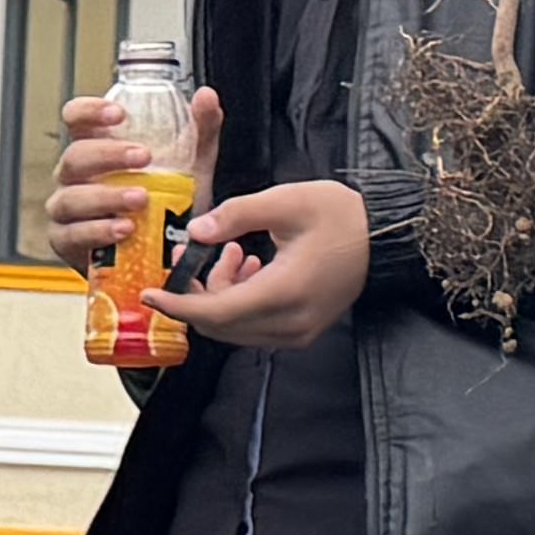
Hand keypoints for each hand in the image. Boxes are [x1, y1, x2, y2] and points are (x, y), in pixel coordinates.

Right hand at [45, 84, 219, 269]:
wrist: (162, 255)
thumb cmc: (165, 204)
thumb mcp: (190, 165)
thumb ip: (199, 131)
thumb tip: (206, 96)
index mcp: (95, 147)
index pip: (76, 118)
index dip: (89, 111)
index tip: (119, 114)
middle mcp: (74, 176)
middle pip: (75, 156)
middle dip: (109, 155)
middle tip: (144, 157)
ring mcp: (66, 209)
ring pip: (72, 197)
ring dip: (107, 196)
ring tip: (140, 199)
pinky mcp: (66, 241)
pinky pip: (74, 234)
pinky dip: (99, 231)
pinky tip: (124, 229)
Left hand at [154, 179, 370, 350]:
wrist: (384, 237)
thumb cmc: (341, 215)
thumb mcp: (288, 201)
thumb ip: (237, 215)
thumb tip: (196, 232)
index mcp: (285, 292)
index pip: (216, 311)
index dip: (178, 304)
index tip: (149, 294)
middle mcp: (289, 323)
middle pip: (220, 324)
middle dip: (195, 292)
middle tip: (190, 253)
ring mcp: (297, 333)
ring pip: (235, 327)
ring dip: (219, 294)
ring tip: (232, 252)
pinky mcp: (301, 332)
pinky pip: (254, 326)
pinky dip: (239, 301)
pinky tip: (249, 267)